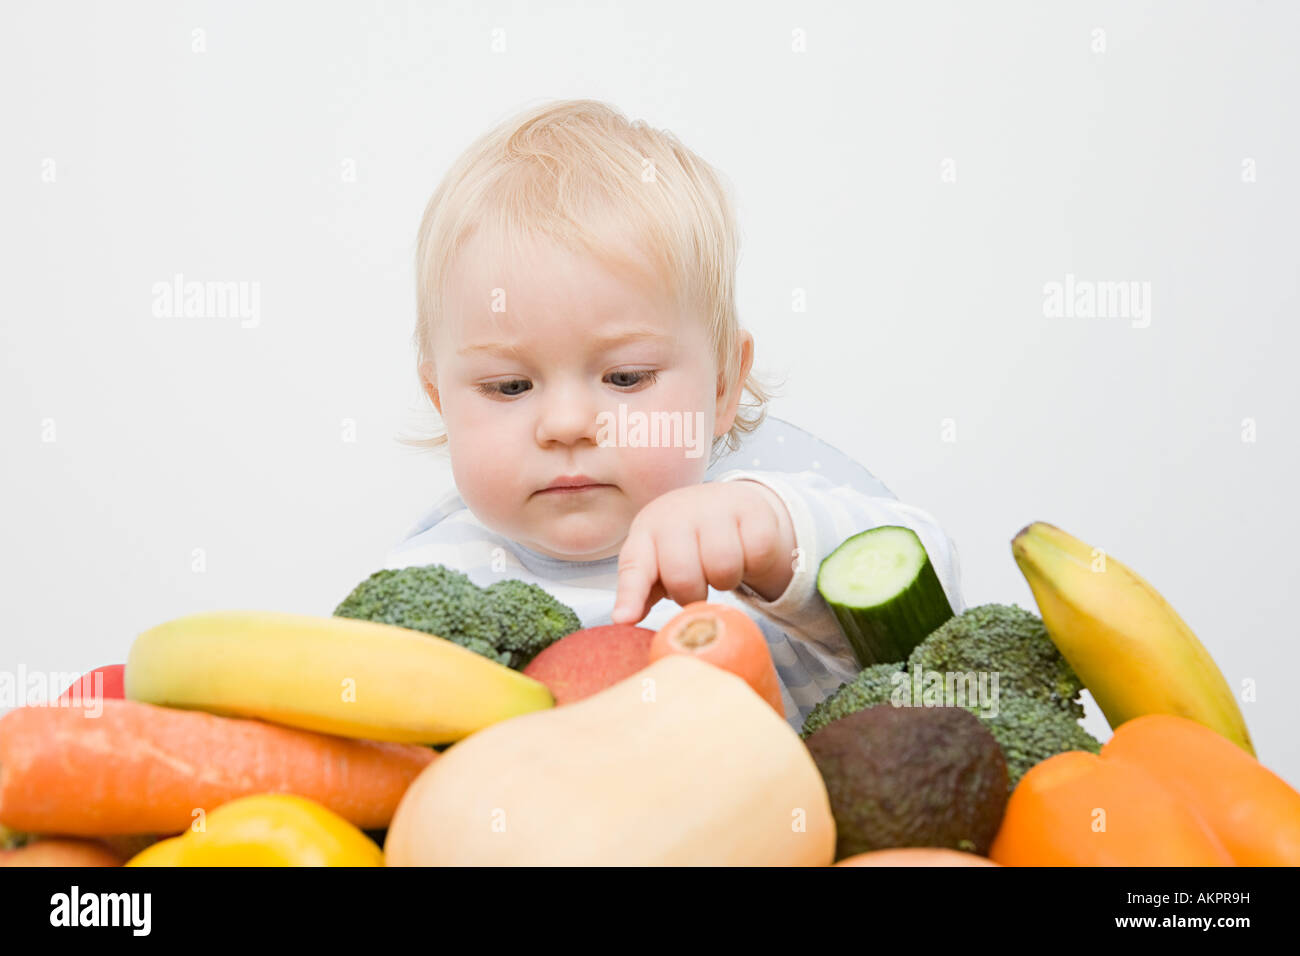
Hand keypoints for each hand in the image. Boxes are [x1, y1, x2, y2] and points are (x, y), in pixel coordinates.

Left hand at [611, 480, 796, 624]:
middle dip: (692, 595)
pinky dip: (755, 565)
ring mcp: (715, 507)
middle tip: (698, 585)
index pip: (635, 567)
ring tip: (720, 568)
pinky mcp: (752, 508)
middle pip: (684, 577)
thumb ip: (640, 592)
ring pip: (724, 569)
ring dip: (725, 581)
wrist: (724, 503)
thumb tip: (624, 619)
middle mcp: (677, 514)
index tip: (624, 618)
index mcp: (647, 531)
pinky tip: (745, 553)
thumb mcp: (657, 561)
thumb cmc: (683, 543)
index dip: (631, 595)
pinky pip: (757, 554)